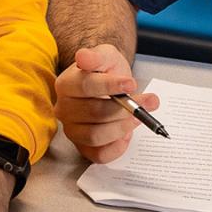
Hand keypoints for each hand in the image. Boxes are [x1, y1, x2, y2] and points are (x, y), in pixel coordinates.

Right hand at [54, 45, 159, 163]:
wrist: (108, 83)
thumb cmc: (105, 71)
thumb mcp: (106, 55)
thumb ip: (97, 56)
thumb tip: (83, 57)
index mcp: (66, 84)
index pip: (86, 86)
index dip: (110, 86)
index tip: (131, 84)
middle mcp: (64, 109)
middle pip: (94, 113)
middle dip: (125, 108)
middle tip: (147, 102)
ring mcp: (72, 130)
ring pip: (96, 136)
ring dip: (122, 127)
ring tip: (138, 117)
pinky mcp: (82, 147)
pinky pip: (99, 155)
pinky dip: (117, 147)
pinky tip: (127, 134)